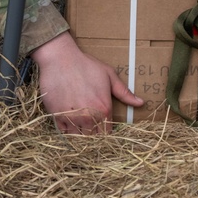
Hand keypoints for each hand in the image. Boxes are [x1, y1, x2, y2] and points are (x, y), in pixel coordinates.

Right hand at [30, 31, 144, 134]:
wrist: (60, 59)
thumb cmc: (86, 65)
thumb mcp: (109, 75)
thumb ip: (124, 93)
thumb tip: (141, 103)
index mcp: (103, 110)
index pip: (108, 134)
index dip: (106, 132)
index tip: (103, 129)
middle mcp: (89, 118)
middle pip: (93, 139)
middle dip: (93, 135)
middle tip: (91, 128)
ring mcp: (72, 118)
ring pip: (78, 138)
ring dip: (80, 134)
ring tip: (81, 125)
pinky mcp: (57, 117)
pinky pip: (64, 133)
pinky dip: (67, 130)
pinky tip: (69, 122)